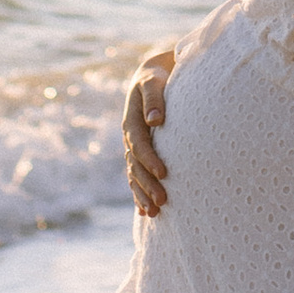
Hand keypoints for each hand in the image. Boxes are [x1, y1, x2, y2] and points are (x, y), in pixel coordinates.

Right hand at [122, 52, 172, 216]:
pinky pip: (136, 177)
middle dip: (148, 185)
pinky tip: (145, 211)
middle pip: (136, 166)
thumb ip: (154, 99)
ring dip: (142, 194)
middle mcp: (130, 138)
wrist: (150, 79)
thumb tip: (156, 120)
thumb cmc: (156, 79)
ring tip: (154, 213)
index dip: (150, 159)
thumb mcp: (153, 82)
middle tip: (162, 202)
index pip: (140, 145)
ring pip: (134, 175)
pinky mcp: (139, 154)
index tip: (164, 173)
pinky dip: (139, 194)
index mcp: (132, 122)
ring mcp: (133, 148)